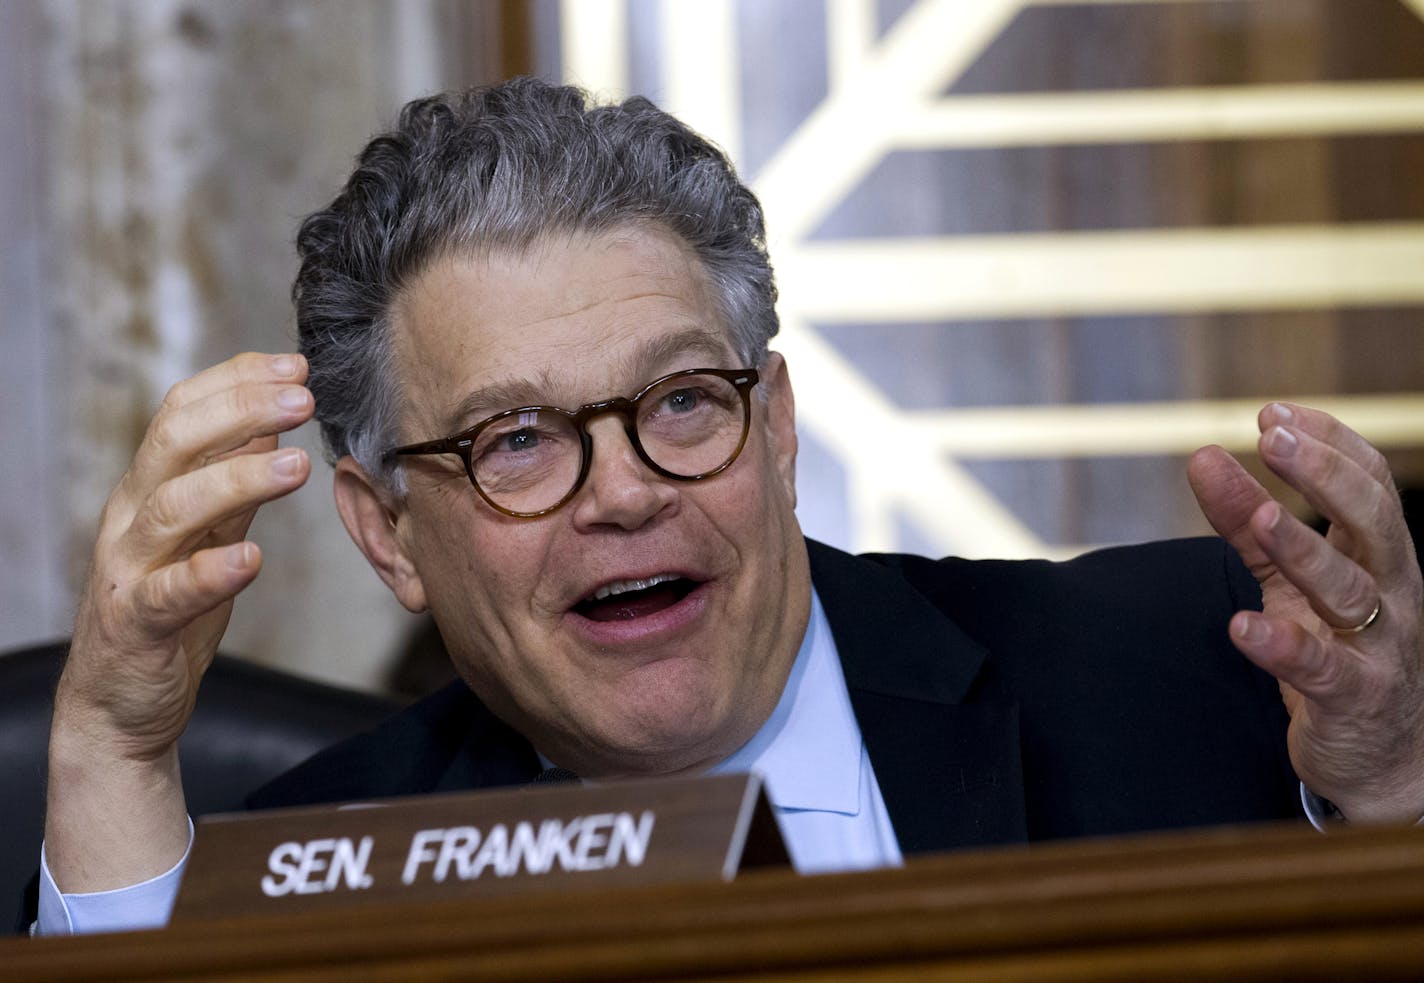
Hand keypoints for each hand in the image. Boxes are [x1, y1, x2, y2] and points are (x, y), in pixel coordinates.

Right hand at [47, 352, 314, 890]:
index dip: (235, 382)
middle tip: (304, 396)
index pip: (181, 414)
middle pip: (174, 444)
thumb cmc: (169, 611)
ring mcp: (130, 569)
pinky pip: (171, 592)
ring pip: (174, 508)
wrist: (118, 703)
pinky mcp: (137, 623)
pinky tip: (252, 560)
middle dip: (240, 411)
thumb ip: (232, 484)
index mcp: (149, 489)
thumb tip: (270, 425)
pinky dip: (211, 572)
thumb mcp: (206, 536)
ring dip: (238, 479)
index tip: (293, 365)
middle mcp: (131, 518)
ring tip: (297, 466)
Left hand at [1189, 402, 1423, 823]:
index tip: (1273, 412)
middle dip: (1325, 475)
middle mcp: (1389, 592)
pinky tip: (1243, 626)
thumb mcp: (1289, 576)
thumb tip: (1205, 455)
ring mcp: (1379, 646)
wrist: (1378, 756)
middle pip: (1374, 521)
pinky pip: (1325, 670)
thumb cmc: (1336, 648)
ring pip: (1351, 590)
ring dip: (1306, 550)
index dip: (1329, 443)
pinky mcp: (1356, 700)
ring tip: (1262, 520)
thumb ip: (1246, 519)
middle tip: (1273, 438)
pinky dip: (1285, 647)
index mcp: (1378, 554)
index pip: (1369, 483)